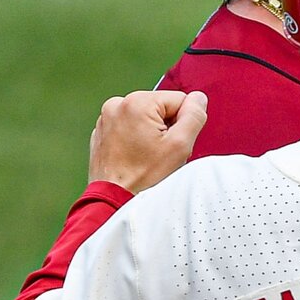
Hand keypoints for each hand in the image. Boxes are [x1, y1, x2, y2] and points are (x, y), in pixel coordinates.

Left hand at [88, 90, 206, 192]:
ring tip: (146, 158)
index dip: (183, 124)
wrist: (113, 200)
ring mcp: (106, 118)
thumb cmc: (146, 177)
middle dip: (166, 129)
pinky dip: (135, 140)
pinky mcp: (101, 131)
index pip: (179, 100)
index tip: (171, 145)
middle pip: (161, 108)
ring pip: (145, 118)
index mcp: (137, 102)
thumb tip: (198, 99)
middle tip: (160, 154)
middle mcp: (118, 104)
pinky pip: (129, 128)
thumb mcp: (180, 146)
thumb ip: (194, 116)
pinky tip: (134, 158)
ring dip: (151, 134)